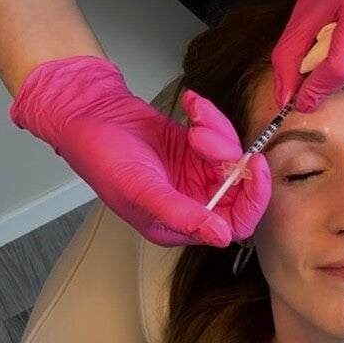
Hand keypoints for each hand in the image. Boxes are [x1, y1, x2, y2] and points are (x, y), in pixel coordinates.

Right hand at [9, 56, 270, 246]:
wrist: (90, 110)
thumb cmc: (101, 154)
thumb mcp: (140, 188)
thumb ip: (181, 214)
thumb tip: (220, 236)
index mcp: (179, 225)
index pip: (235, 225)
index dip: (252, 200)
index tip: (253, 166)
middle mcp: (194, 203)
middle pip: (240, 189)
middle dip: (229, 156)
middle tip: (208, 133)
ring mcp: (198, 175)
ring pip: (234, 157)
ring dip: (217, 131)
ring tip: (192, 116)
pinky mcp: (200, 149)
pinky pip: (223, 135)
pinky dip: (211, 117)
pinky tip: (191, 106)